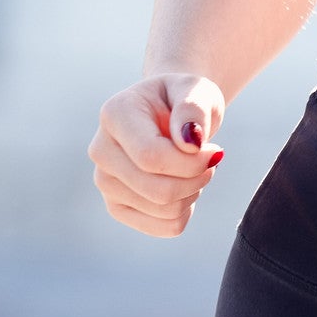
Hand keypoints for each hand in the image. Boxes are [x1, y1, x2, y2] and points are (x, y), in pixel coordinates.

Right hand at [90, 72, 225, 237]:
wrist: (171, 111)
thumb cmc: (184, 98)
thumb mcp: (197, 90)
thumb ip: (194, 109)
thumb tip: (190, 143)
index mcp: (114, 114)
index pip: (151, 156)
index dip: (192, 162)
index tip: (215, 150)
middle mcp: (101, 151)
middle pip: (156, 189)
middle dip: (198, 178)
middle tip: (212, 158)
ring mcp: (105, 182)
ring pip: (164, 210)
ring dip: (194, 191)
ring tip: (195, 167)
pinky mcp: (117, 206)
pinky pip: (165, 227)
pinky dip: (187, 209)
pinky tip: (185, 185)